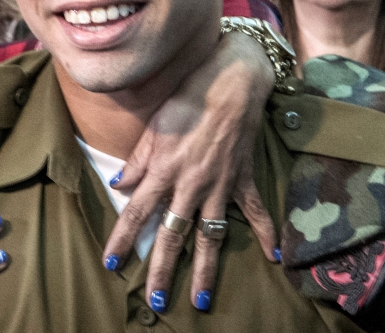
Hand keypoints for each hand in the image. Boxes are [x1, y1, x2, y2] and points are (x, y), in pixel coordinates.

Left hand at [102, 32, 278, 311]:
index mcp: (163, 171)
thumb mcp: (154, 127)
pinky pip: (255, 212)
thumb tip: (119, 185)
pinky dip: (265, 233)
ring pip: (210, 236)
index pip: (136, 213)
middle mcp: (190, 185)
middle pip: (172, 236)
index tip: (111, 265)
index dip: (122, 240)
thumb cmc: (187, 99)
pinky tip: (273, 258)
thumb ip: (137, 160)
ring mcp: (220, 186)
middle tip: (155, 301)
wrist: (232, 82)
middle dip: (161, 270)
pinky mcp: (243, 179)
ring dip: (205, 269)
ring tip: (200, 298)